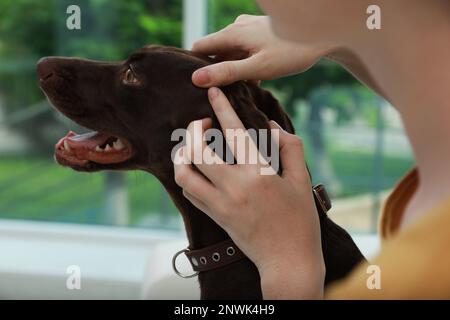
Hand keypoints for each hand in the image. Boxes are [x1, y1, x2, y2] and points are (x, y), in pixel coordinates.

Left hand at [174, 87, 324, 298]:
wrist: (288, 261)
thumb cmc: (300, 221)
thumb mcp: (301, 181)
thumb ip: (290, 148)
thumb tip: (272, 126)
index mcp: (258, 175)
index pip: (233, 133)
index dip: (222, 108)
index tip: (213, 92)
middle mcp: (234, 188)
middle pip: (197, 151)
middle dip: (193, 130)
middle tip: (202, 123)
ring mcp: (220, 204)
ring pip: (184, 174)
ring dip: (182, 155)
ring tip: (191, 146)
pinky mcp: (215, 217)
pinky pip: (190, 193)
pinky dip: (187, 176)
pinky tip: (196, 168)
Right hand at [191, 15, 330, 86]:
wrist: (323, 34)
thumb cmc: (292, 51)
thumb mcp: (258, 67)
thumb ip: (227, 72)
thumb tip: (196, 79)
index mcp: (232, 34)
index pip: (199, 47)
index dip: (193, 65)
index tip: (193, 85)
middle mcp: (237, 28)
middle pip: (215, 51)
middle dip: (214, 70)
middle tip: (217, 95)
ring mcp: (249, 30)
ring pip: (231, 52)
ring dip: (231, 69)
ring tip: (236, 91)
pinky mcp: (260, 35)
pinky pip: (244, 51)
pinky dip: (244, 65)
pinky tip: (254, 81)